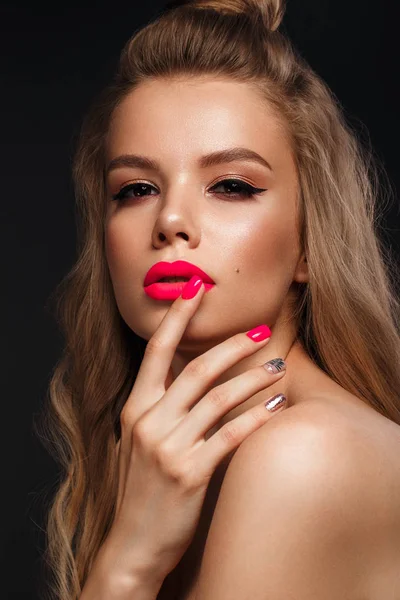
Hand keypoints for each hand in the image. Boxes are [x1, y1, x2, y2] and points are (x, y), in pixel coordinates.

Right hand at [103, 277, 286, 586]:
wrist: (132, 544)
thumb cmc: (140, 488)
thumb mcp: (139, 441)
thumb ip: (160, 407)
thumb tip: (192, 375)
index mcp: (135, 408)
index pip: (156, 352)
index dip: (176, 318)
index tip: (193, 289)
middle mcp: (149, 422)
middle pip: (197, 370)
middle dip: (231, 346)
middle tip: (259, 331)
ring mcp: (168, 448)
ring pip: (218, 399)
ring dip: (252, 379)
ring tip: (277, 367)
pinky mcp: (190, 474)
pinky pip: (230, 436)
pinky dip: (256, 417)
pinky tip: (275, 405)